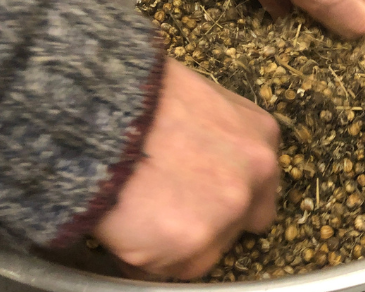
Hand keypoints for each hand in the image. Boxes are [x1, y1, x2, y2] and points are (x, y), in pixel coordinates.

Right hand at [93, 59, 279, 279]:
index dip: (228, 190)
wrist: (103, 112)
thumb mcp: (203, 96)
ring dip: (177, 241)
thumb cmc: (144, 96)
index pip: (260, 182)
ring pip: (207, 250)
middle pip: (243, 221)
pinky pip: (169, 268)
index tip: (203, 191)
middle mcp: (254, 178)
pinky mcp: (190, 246)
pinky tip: (126, 225)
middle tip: (174, 207)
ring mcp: (225, 214)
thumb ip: (223, 134)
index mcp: (261, 135)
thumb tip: (211, 158)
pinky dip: (145, 258)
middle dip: (214, 221)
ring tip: (139, 210)